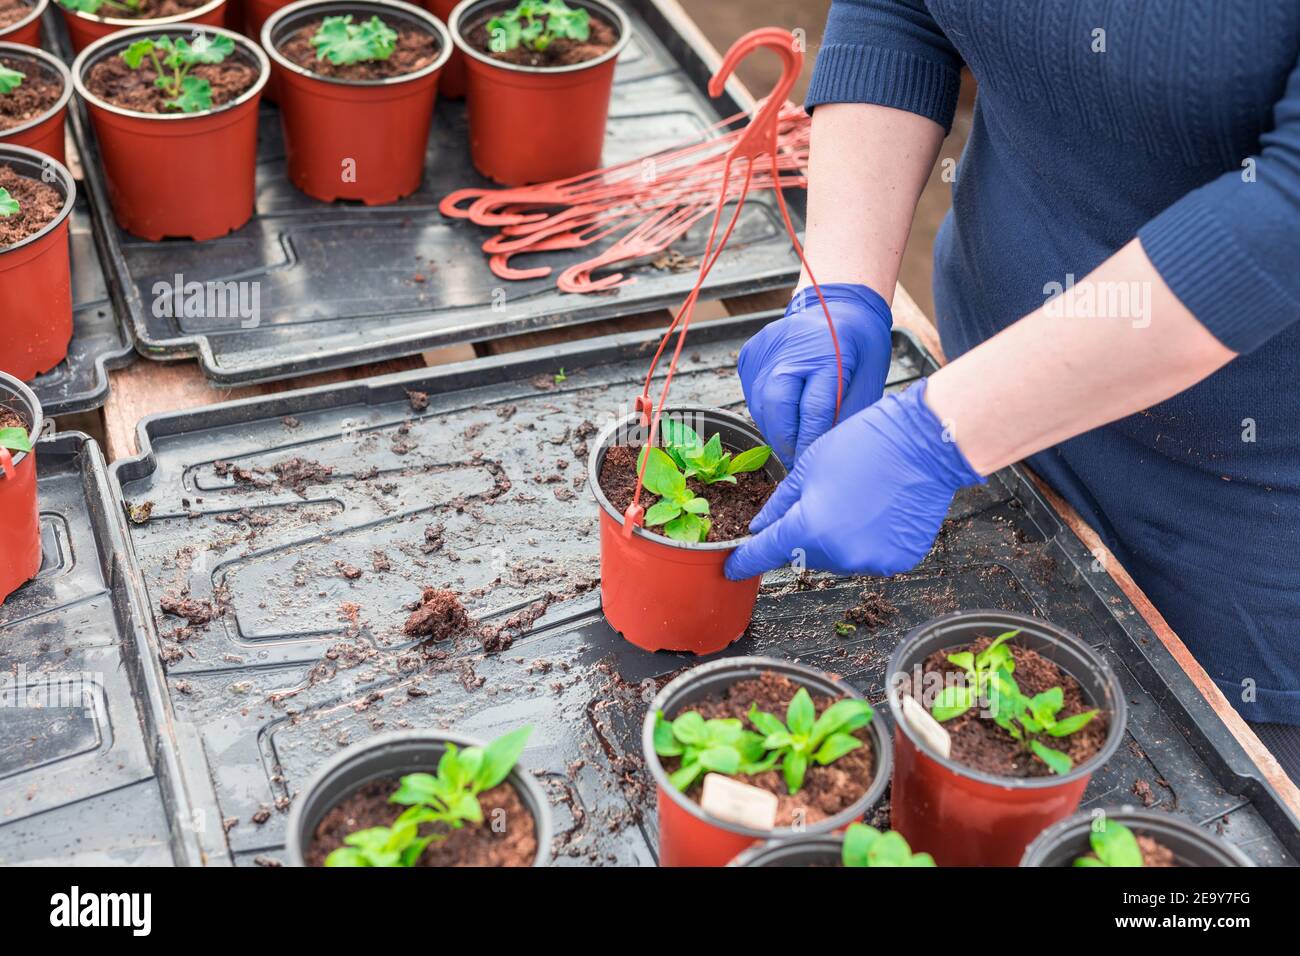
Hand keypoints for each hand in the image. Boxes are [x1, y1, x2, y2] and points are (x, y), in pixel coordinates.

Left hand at [725, 380, 984, 580]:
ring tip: (855, 500)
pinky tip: (878, 512)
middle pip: (805, 554)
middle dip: (803, 533)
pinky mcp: (899, 562)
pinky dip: (867, 541)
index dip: (746, 560)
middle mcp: (840, 554)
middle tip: (822, 499)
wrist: (924, 442)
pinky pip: (870, 557)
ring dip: (836, 539)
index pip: (767, 552)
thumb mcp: (810, 467)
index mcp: (810, 528)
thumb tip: (761, 526)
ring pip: (838, 558)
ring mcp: (872, 561)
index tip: (733, 568)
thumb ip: (781, 504)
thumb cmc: (866, 444)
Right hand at [737, 283, 892, 467]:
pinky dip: (765, 410)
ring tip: (790, 440)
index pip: (813, 410)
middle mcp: (791, 348)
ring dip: (773, 428)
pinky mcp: (751, 352)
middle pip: (776, 406)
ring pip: (759, 403)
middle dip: (784, 440)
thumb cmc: (861, 347)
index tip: (809, 464)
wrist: (840, 306)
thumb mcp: (868, 383)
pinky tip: (782, 413)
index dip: (809, 442)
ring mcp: (766, 347)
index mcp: (828, 354)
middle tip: (795, 459)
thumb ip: (845, 417)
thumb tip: (822, 453)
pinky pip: (751, 392)